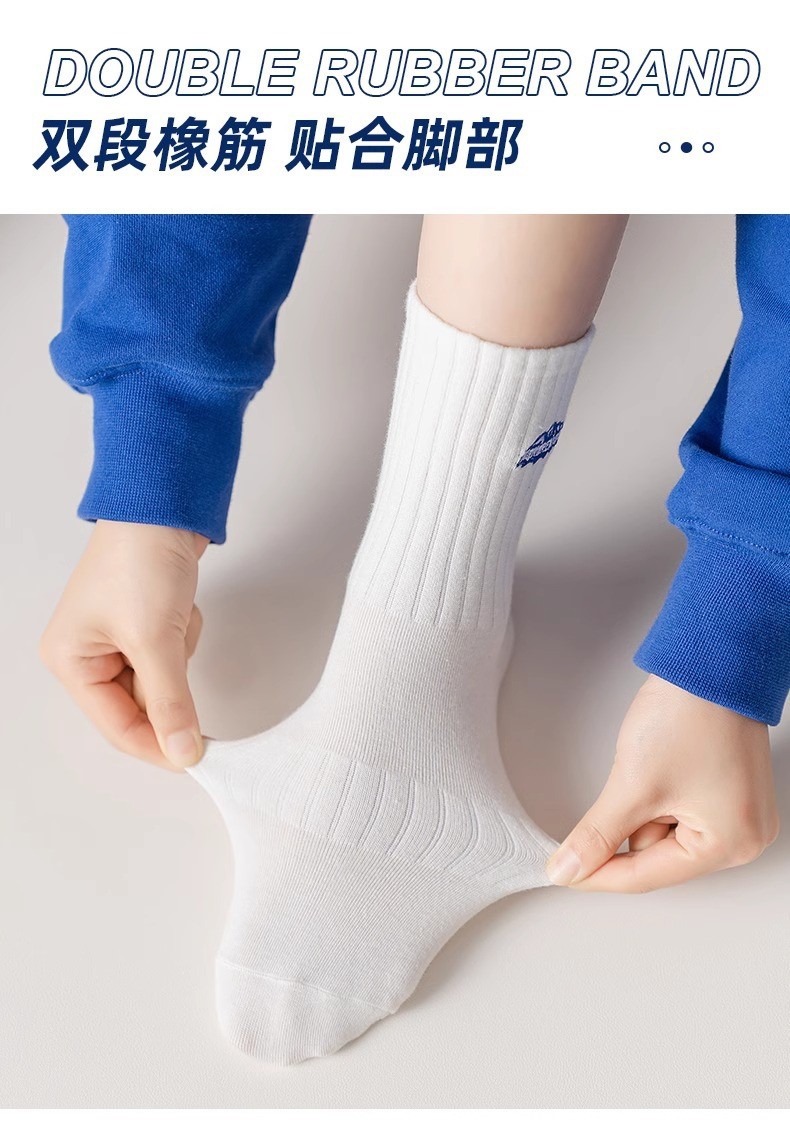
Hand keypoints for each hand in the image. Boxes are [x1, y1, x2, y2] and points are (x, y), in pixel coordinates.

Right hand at [41, 521, 207, 770]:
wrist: (162, 503)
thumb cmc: (138, 560)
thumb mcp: (154, 640)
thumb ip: (171, 702)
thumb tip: (182, 751)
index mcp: (70, 660)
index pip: (117, 726)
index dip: (157, 745)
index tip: (195, 758)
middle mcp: (87, 653)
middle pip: (140, 705)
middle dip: (170, 679)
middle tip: (181, 653)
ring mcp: (117, 637)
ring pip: (163, 680)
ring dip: (179, 654)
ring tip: (172, 614)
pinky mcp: (145, 621)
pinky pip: (173, 654)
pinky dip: (184, 636)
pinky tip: (179, 604)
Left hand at [546, 675, 778, 891]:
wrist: (709, 663)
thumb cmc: (691, 714)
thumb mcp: (633, 784)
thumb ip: (596, 835)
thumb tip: (568, 868)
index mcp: (730, 844)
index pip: (647, 875)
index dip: (598, 874)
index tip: (564, 872)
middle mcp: (743, 836)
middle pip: (657, 855)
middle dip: (632, 820)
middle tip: (636, 780)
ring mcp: (738, 813)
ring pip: (663, 831)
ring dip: (644, 804)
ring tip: (655, 763)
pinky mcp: (727, 791)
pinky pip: (677, 810)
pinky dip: (657, 794)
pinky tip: (661, 764)